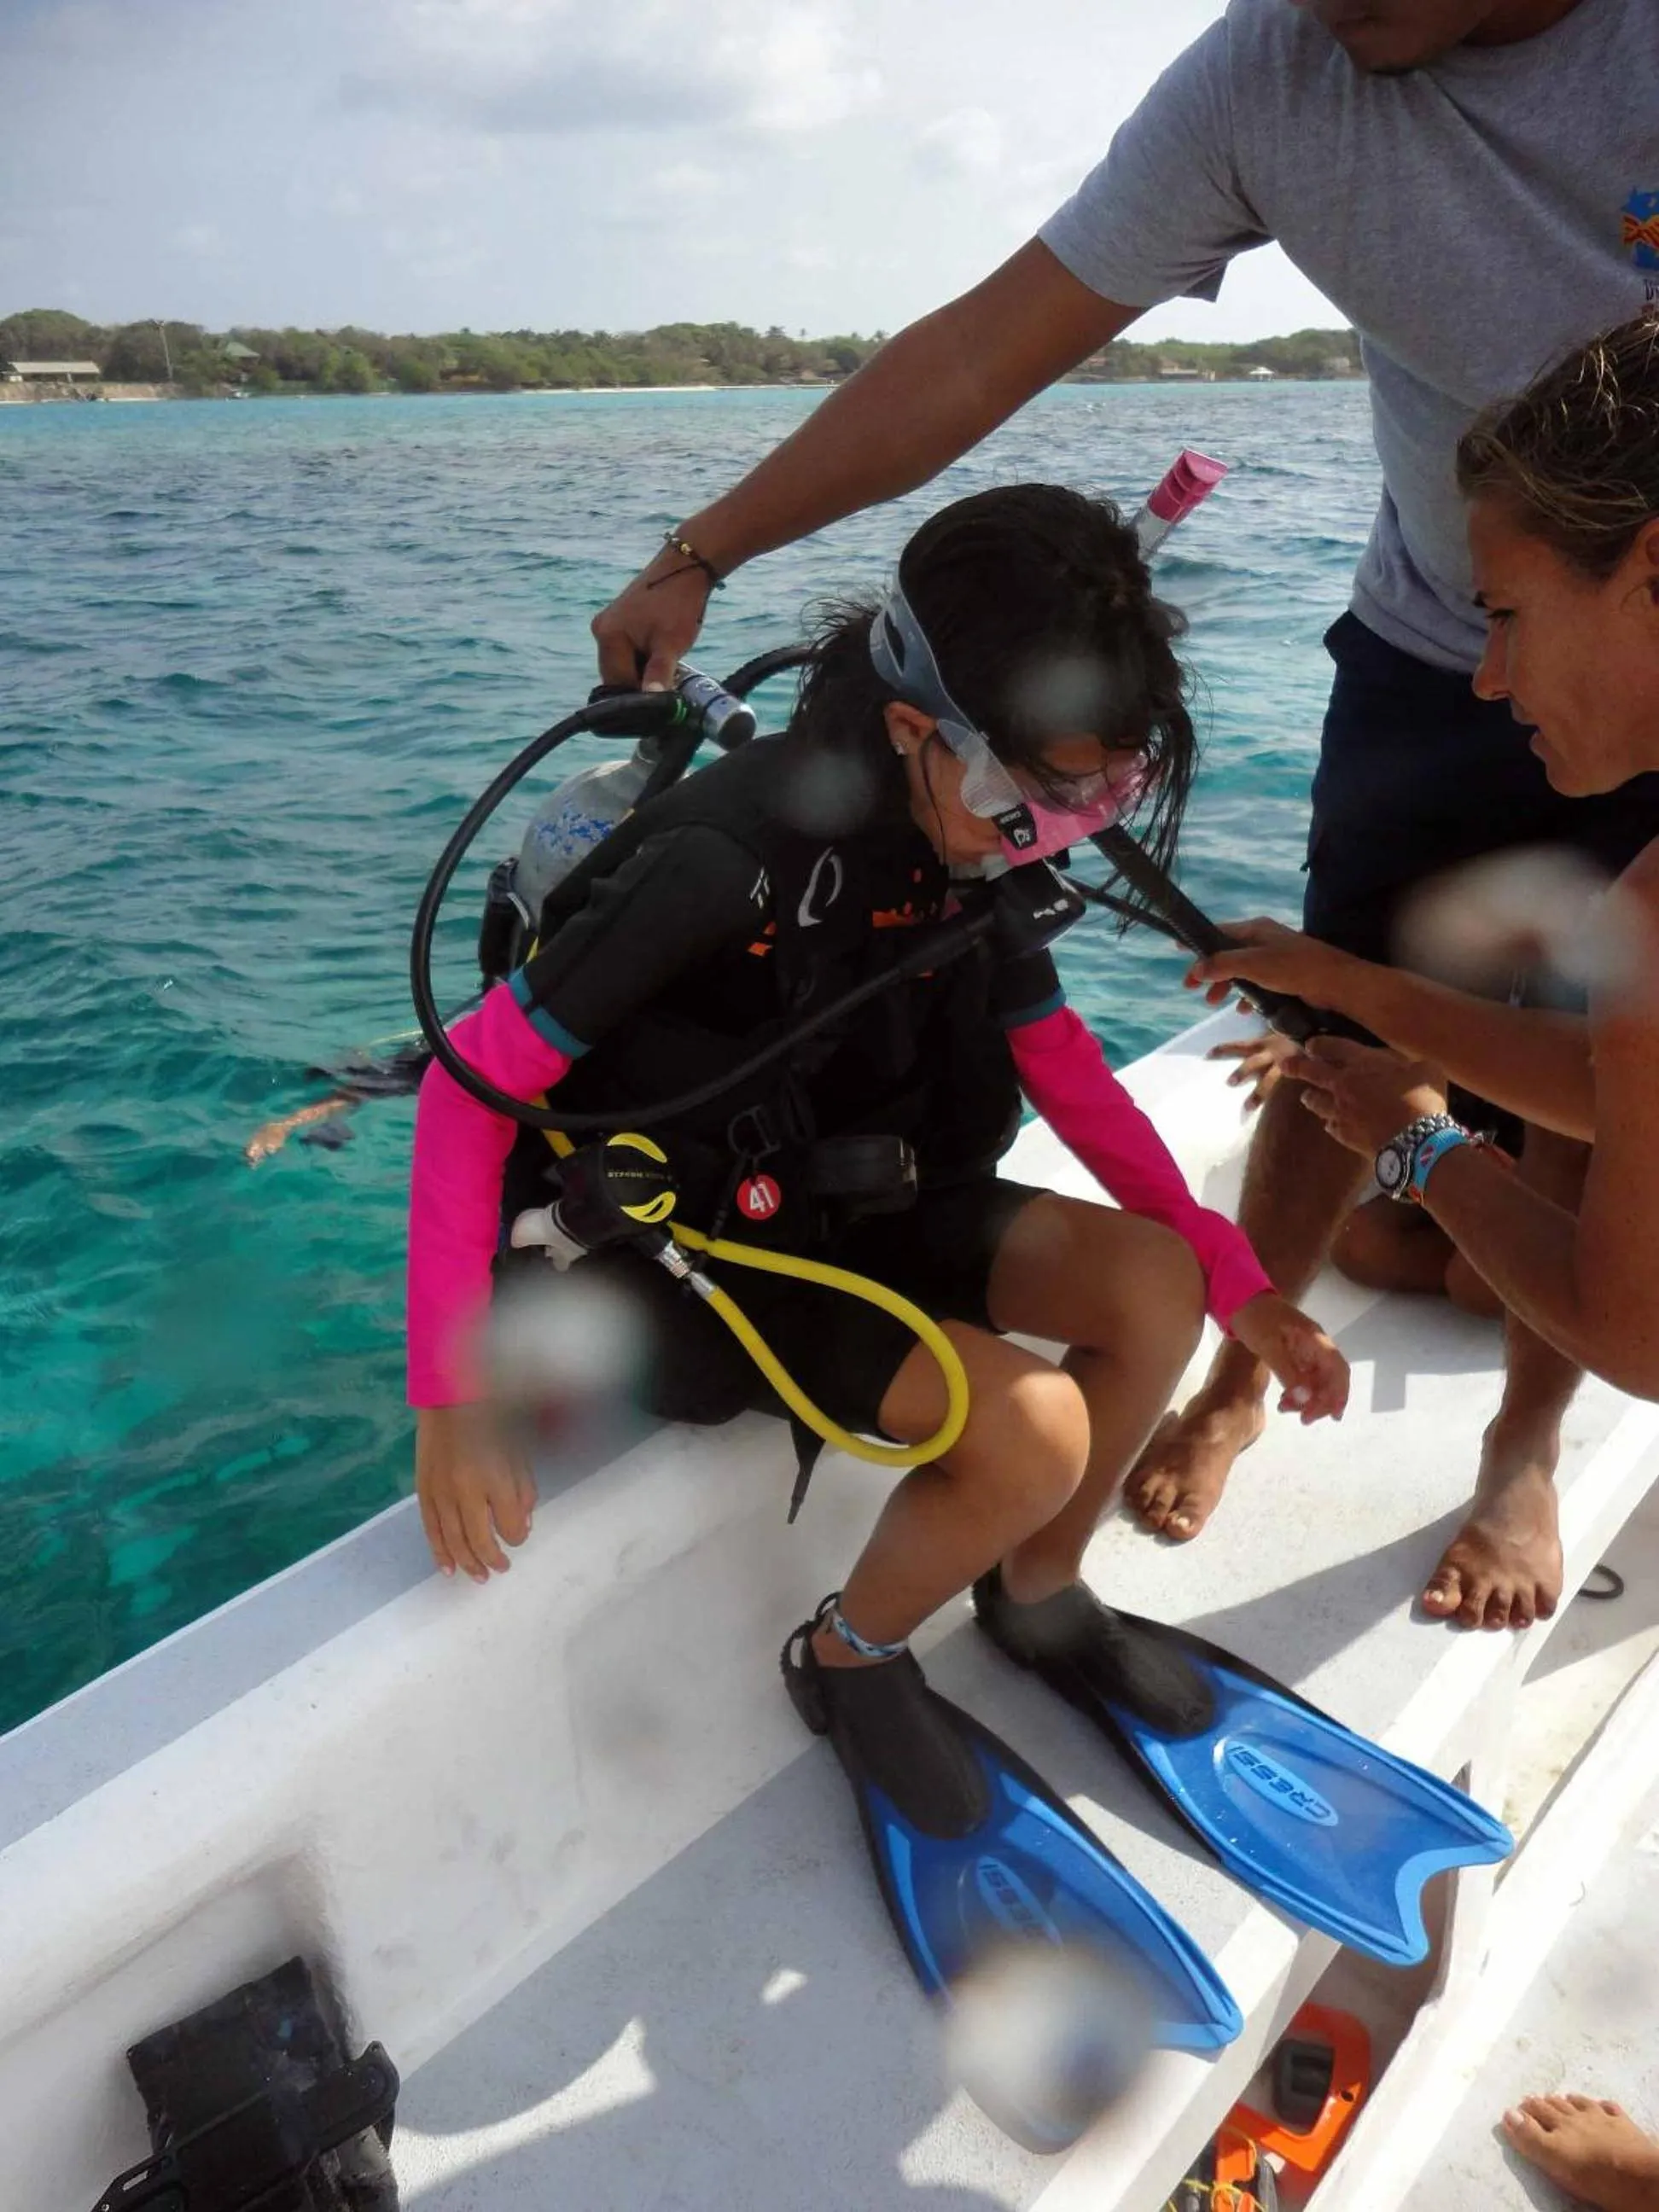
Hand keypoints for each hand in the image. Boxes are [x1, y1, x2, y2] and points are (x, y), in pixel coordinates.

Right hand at [415, 1403, 537, 1582]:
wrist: (450, 1400)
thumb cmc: (494, 1421)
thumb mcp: (520, 1452)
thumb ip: (524, 1490)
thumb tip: (523, 1525)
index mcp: (495, 1479)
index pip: (510, 1525)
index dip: (518, 1535)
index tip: (519, 1534)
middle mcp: (465, 1491)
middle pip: (479, 1540)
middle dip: (493, 1558)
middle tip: (502, 1568)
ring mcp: (440, 1493)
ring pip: (452, 1541)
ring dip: (467, 1563)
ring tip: (479, 1576)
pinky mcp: (423, 1491)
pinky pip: (430, 1530)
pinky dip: (439, 1552)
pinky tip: (449, 1569)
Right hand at [591, 541, 717, 690]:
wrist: (685, 568)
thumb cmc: (678, 604)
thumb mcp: (670, 645)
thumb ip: (658, 675)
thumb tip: (652, 703)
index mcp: (608, 637)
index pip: (618, 684)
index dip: (640, 697)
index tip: (662, 701)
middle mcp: (601, 631)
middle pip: (616, 676)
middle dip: (639, 684)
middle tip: (667, 683)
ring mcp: (607, 624)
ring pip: (621, 665)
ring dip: (641, 672)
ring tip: (665, 666)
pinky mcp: (617, 621)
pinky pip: (624, 652)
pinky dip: (640, 659)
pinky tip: (659, 654)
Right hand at [1184, 916, 1354, 1013]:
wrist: (1336, 983)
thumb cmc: (1294, 967)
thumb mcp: (1254, 963)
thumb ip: (1223, 964)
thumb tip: (1197, 968)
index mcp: (1256, 929)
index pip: (1220, 932)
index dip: (1199, 942)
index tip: (1178, 950)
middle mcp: (1264, 940)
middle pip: (1228, 954)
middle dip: (1210, 972)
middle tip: (1192, 989)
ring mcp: (1275, 958)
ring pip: (1241, 971)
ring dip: (1226, 986)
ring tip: (1213, 1003)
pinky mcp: (1285, 976)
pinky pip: (1257, 984)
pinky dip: (1246, 995)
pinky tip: (1241, 1009)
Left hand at [1208, 1026, 1298, 1112]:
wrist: (1318, 1037)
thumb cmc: (1293, 1040)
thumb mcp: (1276, 1037)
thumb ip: (1262, 1046)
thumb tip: (1241, 1038)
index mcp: (1264, 1044)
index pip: (1239, 1046)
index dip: (1224, 1050)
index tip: (1207, 1055)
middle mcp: (1273, 1055)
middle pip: (1254, 1063)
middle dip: (1242, 1072)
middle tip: (1229, 1082)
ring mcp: (1287, 1066)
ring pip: (1271, 1081)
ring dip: (1259, 1094)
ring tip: (1247, 1108)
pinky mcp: (1300, 1075)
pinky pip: (1292, 1089)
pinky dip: (1288, 1097)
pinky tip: (1283, 1112)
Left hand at [1229, 1292, 1349, 1423]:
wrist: (1239, 1300)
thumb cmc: (1254, 1318)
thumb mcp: (1269, 1345)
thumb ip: (1288, 1371)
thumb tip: (1306, 1398)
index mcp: (1315, 1339)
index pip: (1338, 1369)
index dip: (1340, 1393)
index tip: (1333, 1415)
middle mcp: (1316, 1346)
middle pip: (1331, 1378)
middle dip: (1322, 1401)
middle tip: (1305, 1419)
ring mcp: (1306, 1351)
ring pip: (1317, 1381)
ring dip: (1308, 1399)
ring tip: (1287, 1410)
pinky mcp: (1294, 1355)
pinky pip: (1304, 1378)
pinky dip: (1297, 1392)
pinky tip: (1284, 1402)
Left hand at [1284, 1036, 1447, 1156]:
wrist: (1415, 1140)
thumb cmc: (1423, 1098)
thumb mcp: (1422, 1068)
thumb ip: (1402, 1062)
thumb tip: (1397, 1063)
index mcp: (1361, 1062)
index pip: (1330, 1047)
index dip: (1318, 1044)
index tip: (1310, 1045)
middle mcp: (1343, 1084)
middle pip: (1310, 1072)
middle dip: (1294, 1066)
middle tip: (1284, 1065)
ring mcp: (1339, 1111)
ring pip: (1314, 1101)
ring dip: (1310, 1096)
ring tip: (1306, 1096)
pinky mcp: (1343, 1134)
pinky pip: (1330, 1125)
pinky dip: (1330, 1122)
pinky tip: (1332, 1124)